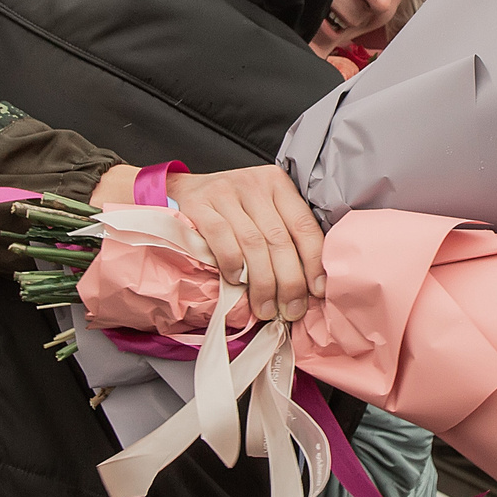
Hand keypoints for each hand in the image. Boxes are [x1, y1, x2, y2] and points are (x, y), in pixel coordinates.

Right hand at [96, 163, 325, 320]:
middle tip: (291, 311)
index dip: (313, 262)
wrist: (178, 191)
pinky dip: (233, 263)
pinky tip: (237, 282)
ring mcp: (225, 192)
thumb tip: (310, 286)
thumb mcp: (261, 211)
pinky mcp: (199, 204)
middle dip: (289, 281)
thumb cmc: (229, 210)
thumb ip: (284, 236)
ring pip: (254, 243)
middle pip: (279, 239)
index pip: (304, 226)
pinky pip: (222, 237)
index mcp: (278, 184)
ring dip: (263, 283)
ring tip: (267, 309)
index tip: (318, 292)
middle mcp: (254, 184)